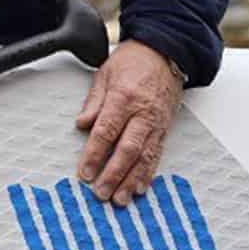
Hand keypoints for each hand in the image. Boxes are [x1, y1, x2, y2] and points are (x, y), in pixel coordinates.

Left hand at [74, 39, 183, 205]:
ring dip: (131, 180)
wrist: (166, 51)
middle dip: (113, 174)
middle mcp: (142, 113)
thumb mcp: (105, 73)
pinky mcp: (165, 128)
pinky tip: (140, 187)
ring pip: (144, 157)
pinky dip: (148, 173)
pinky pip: (157, 154)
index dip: (94, 154)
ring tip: (120, 198)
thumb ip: (93, 101)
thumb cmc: (134, 60)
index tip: (84, 172)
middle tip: (101, 192)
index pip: (106, 131)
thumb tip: (82, 125)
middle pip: (127, 149)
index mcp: (123, 97)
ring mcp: (156, 122)